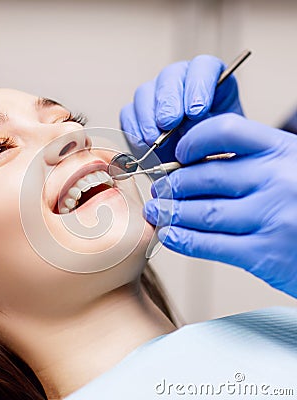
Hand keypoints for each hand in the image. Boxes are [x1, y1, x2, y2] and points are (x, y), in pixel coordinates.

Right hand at [120, 55, 242, 161]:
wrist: (195, 177)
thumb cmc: (213, 157)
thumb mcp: (223, 145)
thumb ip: (212, 132)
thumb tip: (192, 127)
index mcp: (211, 84)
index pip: (203, 67)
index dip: (198, 85)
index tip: (196, 111)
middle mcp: (181, 86)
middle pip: (170, 76)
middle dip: (168, 101)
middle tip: (169, 123)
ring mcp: (156, 99)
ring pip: (145, 93)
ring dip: (148, 116)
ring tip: (154, 139)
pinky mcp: (136, 116)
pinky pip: (128, 114)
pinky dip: (133, 129)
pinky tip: (144, 144)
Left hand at [143, 113, 296, 297]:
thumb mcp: (288, 168)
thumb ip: (249, 164)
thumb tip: (190, 167)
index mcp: (283, 150)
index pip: (224, 130)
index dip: (193, 140)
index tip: (178, 154)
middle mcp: (277, 179)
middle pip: (205, 177)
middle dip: (173, 185)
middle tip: (160, 191)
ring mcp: (272, 217)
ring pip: (202, 212)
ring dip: (171, 213)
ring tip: (157, 212)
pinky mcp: (264, 254)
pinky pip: (210, 244)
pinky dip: (182, 240)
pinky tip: (169, 235)